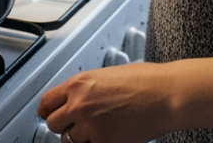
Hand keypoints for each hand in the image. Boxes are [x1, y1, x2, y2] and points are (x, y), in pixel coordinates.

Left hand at [39, 62, 174, 142]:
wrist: (166, 94)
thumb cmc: (145, 81)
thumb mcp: (105, 76)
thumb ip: (84, 89)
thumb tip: (72, 99)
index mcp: (78, 84)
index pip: (46, 103)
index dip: (48, 111)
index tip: (51, 114)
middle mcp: (79, 105)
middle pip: (53, 124)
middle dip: (64, 125)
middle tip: (76, 124)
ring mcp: (90, 126)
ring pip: (68, 140)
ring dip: (80, 137)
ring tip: (96, 130)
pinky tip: (106, 136)